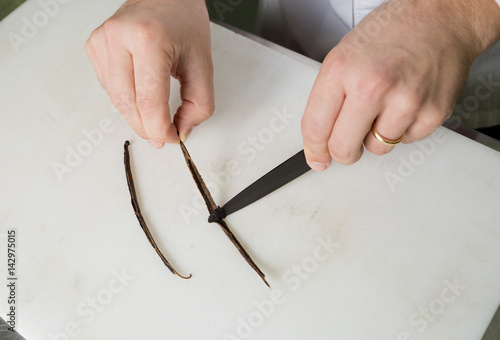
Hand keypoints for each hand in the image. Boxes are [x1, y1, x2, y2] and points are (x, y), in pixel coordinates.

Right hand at [86, 0, 213, 147]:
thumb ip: (199, 104)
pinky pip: (109, 88)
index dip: (160, 129)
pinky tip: (141, 93)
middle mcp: (119, 37)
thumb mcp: (203, 63)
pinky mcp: (94, 46)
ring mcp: (102, 41)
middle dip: (147, 128)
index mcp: (148, 39)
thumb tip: (181, 131)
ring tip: (155, 117)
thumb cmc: (184, 21)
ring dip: (136, 117)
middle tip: (163, 135)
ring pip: (115, 100)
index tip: (172, 137)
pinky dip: (126, 100)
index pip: (148, 102)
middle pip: (128, 105)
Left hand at [301, 0, 499, 169]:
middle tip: (348, 143)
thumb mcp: (344, 56)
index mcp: (342, 69)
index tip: (317, 158)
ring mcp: (405, 101)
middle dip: (344, 152)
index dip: (315, 150)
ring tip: (385, 106)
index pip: (316, 127)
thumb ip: (327, 99)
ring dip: (376, 136)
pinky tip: (406, 103)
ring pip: (377, 149)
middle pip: (344, 148)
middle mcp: (373, 86)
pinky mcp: (432, 113)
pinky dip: (403, 129)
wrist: (440, 17)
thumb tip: (320, 141)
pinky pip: (406, 141)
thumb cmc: (391, 33)